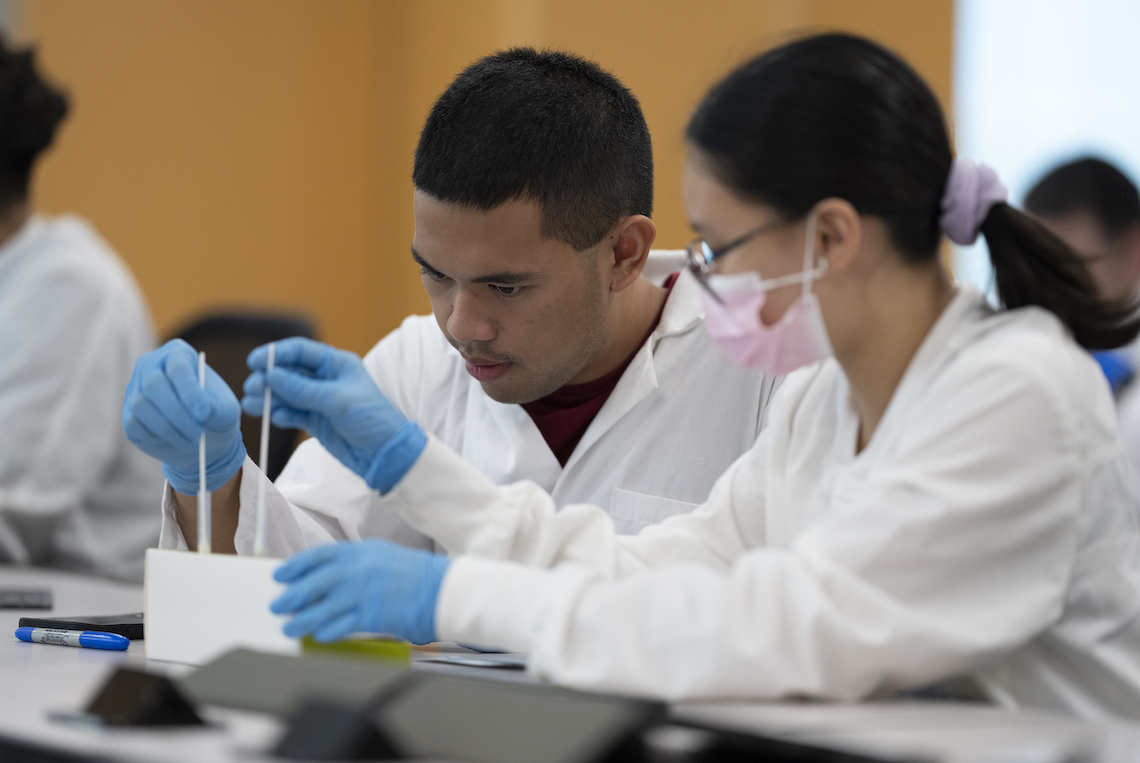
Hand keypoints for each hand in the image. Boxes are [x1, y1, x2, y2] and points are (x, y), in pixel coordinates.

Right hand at [122, 339, 244, 494]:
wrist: (203, 436)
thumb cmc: (215, 414)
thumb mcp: (226, 410)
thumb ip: (216, 408)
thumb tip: (202, 411)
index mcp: (179, 355)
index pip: (178, 367)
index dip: (190, 392)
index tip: (205, 414)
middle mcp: (152, 366)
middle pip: (154, 384)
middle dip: (178, 414)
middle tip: (197, 434)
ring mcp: (136, 389)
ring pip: (141, 406)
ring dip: (169, 429)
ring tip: (191, 440)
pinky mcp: (128, 414)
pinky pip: (134, 424)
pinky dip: (155, 436)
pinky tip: (174, 439)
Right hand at [243, 338, 425, 491]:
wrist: (385, 454)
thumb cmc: (371, 419)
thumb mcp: (337, 400)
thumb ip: (302, 389)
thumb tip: (271, 375)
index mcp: (337, 364)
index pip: (301, 351)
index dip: (277, 354)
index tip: (254, 362)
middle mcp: (326, 379)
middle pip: (289, 372)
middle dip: (269, 379)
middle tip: (251, 389)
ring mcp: (319, 400)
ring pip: (287, 394)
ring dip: (269, 398)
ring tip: (250, 405)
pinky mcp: (315, 420)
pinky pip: (291, 413)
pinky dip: (280, 414)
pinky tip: (272, 416)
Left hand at [271, 539, 449, 643]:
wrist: (437, 589)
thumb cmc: (411, 571)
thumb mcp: (379, 554)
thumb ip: (352, 562)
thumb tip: (326, 575)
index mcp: (355, 552)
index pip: (315, 557)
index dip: (294, 567)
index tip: (281, 575)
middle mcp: (352, 572)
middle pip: (310, 585)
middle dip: (290, 597)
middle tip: (278, 604)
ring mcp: (358, 596)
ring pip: (318, 611)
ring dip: (300, 620)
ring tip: (290, 627)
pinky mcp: (366, 618)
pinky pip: (337, 627)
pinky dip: (323, 632)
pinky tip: (317, 634)